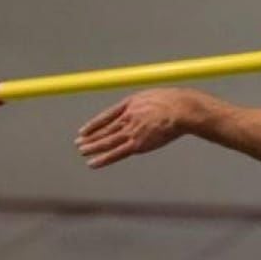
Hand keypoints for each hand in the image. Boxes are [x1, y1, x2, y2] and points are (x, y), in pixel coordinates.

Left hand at [75, 89, 209, 167]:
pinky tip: (92, 163)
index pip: (107, 116)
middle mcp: (127, 118)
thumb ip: (145, 104)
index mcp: (129, 104)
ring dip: (92, 147)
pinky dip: (103, 159)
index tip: (84, 130)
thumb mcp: (154, 96)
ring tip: (82, 151)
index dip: (94, 124)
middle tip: (79, 142)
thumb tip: (146, 106)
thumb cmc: (174, 102)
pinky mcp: (137, 144)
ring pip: (107, 142)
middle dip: (90, 137)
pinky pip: (116, 153)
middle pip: (105, 130)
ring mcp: (131, 131)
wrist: (182, 109)